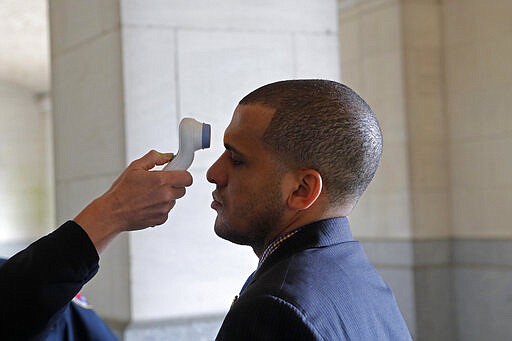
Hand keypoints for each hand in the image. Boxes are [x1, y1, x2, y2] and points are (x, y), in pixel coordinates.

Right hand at [75, 150, 192, 252]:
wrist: (112, 213)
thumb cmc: (121, 191)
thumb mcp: (135, 167)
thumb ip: (154, 158)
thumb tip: (168, 156)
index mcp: (161, 180)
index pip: (187, 177)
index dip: (183, 174)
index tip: (177, 174)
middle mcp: (165, 195)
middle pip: (183, 189)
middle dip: (174, 185)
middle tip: (160, 183)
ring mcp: (164, 209)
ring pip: (174, 200)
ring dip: (167, 196)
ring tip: (149, 194)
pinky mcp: (161, 219)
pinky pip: (167, 210)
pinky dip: (160, 207)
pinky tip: (148, 204)